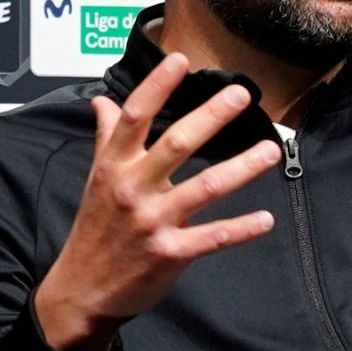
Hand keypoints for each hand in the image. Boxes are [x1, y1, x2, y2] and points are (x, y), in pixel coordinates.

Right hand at [34, 53, 281, 350]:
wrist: (81, 291)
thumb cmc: (95, 229)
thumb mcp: (96, 180)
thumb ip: (106, 138)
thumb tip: (102, 101)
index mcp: (114, 166)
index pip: (135, 117)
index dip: (156, 87)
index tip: (180, 60)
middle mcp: (132, 188)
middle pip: (177, 144)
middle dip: (212, 117)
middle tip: (242, 95)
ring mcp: (152, 221)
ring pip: (204, 188)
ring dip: (242, 168)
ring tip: (270, 151)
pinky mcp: (170, 253)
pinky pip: (212, 237)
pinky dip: (242, 228)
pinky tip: (267, 218)